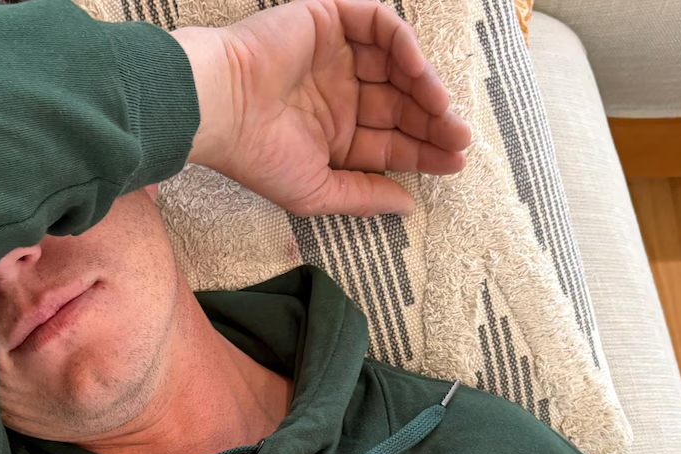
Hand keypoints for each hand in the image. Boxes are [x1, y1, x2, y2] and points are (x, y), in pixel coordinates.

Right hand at [170, 0, 471, 217]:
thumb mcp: (318, 192)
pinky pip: (380, 24)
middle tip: (460, 137)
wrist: (220, 108)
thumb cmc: (258, 157)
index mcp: (335, 134)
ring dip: (426, 85)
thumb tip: (409, 206)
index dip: (425, 152)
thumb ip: (364, 197)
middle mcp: (340, 93)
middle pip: (402, 104)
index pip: (392, 141)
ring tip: (444, 110)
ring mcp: (337, 55)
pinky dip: (405, 45)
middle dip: (434, 121)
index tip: (455, 163)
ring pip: (398, 65)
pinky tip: (420, 72)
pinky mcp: (330, 19)